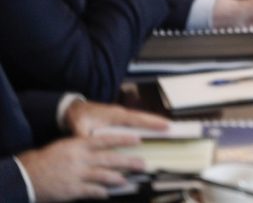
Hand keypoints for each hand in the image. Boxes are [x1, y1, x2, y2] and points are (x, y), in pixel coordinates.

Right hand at [19, 134, 146, 200]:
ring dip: (118, 178)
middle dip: (128, 162)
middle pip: (110, 159)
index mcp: (79, 145)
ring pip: (104, 176)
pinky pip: (92, 191)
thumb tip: (104, 147)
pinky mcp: (73, 190)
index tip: (138, 139)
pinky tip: (107, 194)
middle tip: (142, 164)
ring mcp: (78, 175)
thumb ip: (84, 145)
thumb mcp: (66, 145)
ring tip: (126, 180)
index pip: (106, 140)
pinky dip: (101, 193)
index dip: (123, 140)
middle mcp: (81, 158)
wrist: (28, 175)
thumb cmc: (48, 159)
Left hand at [65, 101, 167, 137]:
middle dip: (158, 121)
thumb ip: (84, 136)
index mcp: (114, 115)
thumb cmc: (77, 117)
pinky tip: (151, 129)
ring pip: (141, 117)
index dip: (151, 123)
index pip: (136, 119)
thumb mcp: (78, 127)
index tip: (165, 126)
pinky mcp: (119, 117)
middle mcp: (120, 113)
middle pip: (143, 116)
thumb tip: (88, 144)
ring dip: (153, 121)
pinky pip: (136, 120)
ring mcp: (120, 114)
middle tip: (173, 126)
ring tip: (167, 127)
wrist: (73, 109)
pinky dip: (146, 123)